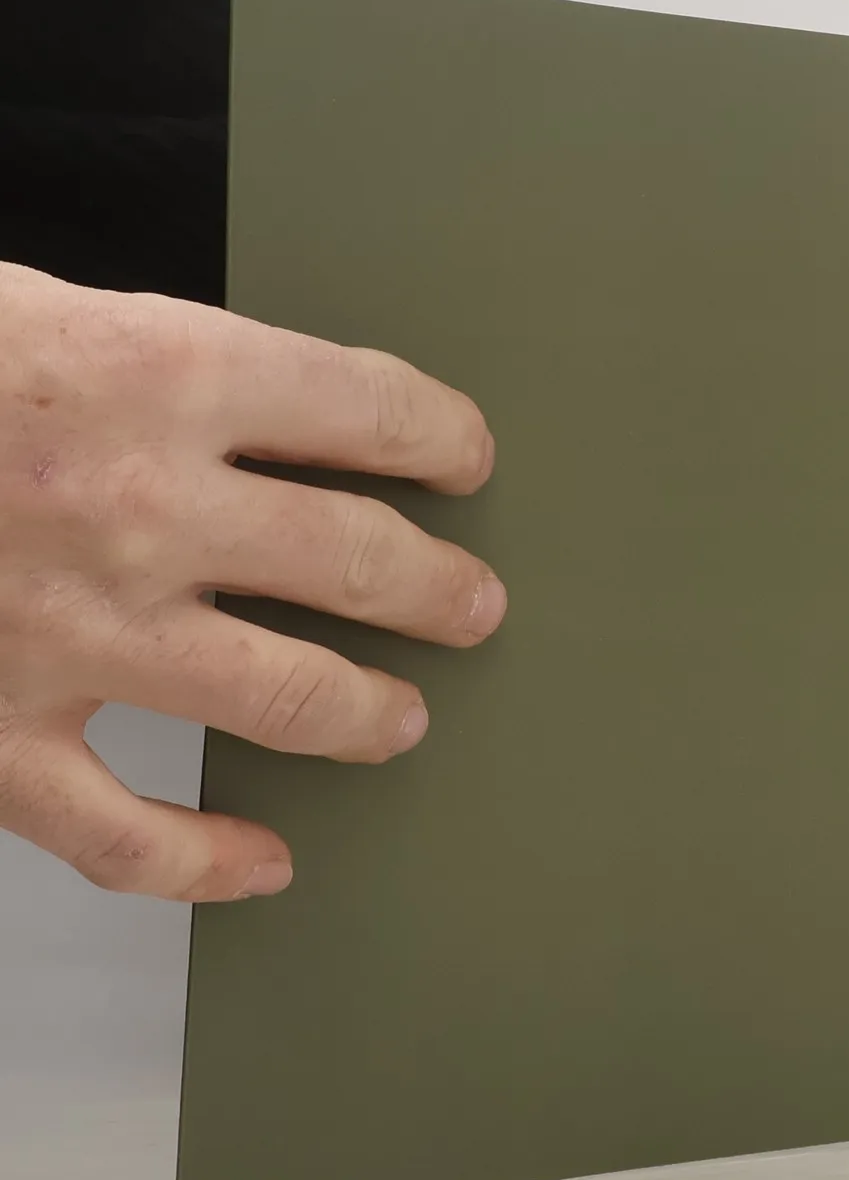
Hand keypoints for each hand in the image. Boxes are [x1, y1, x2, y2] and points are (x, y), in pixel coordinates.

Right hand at [0, 263, 504, 899]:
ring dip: (368, 713)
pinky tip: (264, 864)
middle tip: (473, 606)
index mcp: (150, 373)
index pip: (366, 409)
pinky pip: (128, 837)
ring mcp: (67, 634)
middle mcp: (133, 507)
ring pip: (287, 696)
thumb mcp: (27, 314)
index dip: (441, 439)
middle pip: (359, 559)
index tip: (466, 461)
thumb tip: (284, 413)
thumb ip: (154, 366)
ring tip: (401, 719)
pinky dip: (208, 865)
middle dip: (441, 590)